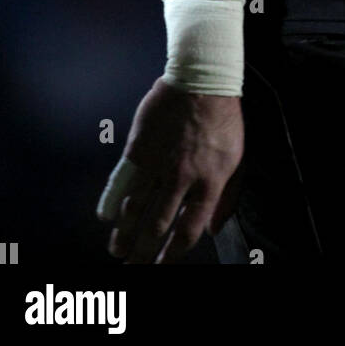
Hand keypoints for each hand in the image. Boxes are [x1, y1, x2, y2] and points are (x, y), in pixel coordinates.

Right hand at [96, 77, 244, 263]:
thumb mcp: (236, 158)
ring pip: (136, 209)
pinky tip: (107, 218)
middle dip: (142, 252)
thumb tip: (214, 229)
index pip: (188, 231)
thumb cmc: (223, 119)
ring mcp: (158, 163)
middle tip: (133, 266)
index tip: (161, 266)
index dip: (172, 255)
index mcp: (210, 182)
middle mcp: (182, 178)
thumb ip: (226, 197)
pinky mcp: (139, 148)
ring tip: (117, 250)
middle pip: (157, 227)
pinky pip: (122, 183)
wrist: (202, 79)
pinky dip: (112, 203)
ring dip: (124, 234)